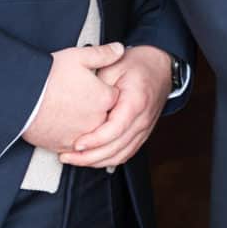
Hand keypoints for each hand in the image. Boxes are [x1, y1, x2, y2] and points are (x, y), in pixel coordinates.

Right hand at [22, 41, 125, 152]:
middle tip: (81, 97)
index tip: (95, 86)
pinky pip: (75, 145)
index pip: (116, 96)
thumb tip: (118, 50)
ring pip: (92, 132)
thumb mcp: (78, 57)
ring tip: (71, 110)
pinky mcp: (65, 146)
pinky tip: (63, 124)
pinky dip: (71, 136)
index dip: (105, 89)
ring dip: (86, 123)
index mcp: (104, 98)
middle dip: (97, 108)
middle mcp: (97, 120)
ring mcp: (81, 136)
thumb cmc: (46, 78)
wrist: (21, 98)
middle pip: (107, 116)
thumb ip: (103, 54)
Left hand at [61, 45, 173, 169]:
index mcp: (136, 102)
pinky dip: (107, 160)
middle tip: (67, 156)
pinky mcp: (141, 135)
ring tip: (74, 159)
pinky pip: (125, 154)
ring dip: (96, 161)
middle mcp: (142, 120)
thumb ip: (97, 85)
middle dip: (90, 156)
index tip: (77, 144)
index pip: (115, 129)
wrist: (159, 68)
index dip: (95, 140)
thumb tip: (80, 103)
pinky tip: (90, 159)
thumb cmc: (137, 65)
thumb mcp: (113, 66)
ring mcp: (144, 130)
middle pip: (117, 148)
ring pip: (120, 156)